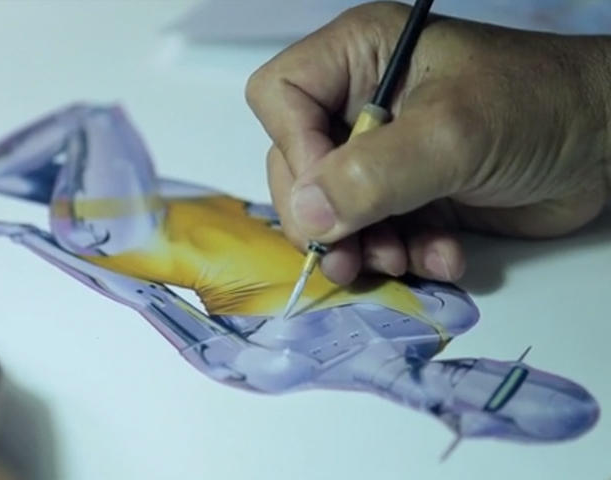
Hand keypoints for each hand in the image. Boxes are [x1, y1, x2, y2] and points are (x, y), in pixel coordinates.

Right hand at [246, 1, 610, 283]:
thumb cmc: (537, 108)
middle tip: (353, 257)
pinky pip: (375, 232)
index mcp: (359, 58)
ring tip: (401, 260)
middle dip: (327, 218)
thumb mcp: (452, 134)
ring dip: (364, 245)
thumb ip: (373, 175)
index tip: (327, 201)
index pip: (280, 98)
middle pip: (298, 165)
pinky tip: (440, 256)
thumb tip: (307, 215)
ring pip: (333, 210)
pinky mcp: (406, 194)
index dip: (293, 151)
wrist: (605, 145)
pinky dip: (403, 253)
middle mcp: (359, 103)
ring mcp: (381, 153)